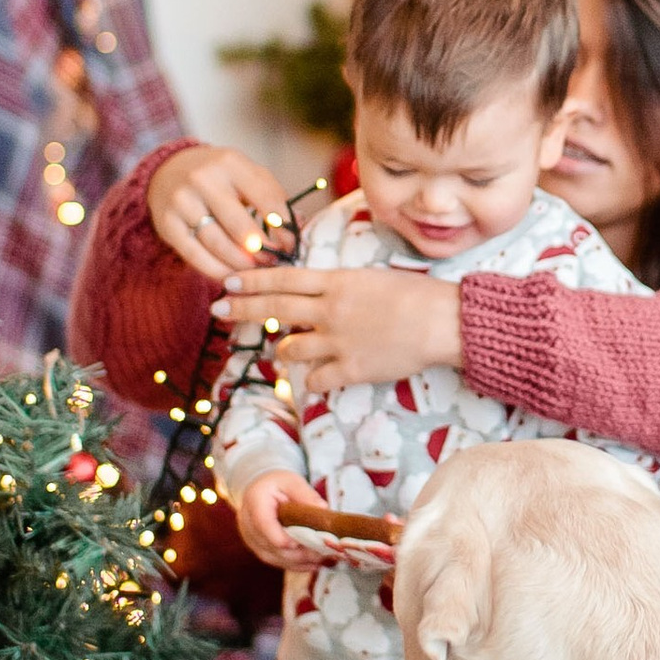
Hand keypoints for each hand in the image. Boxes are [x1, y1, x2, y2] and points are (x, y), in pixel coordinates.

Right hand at [147, 141, 296, 277]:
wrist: (169, 171)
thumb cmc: (220, 177)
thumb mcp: (246, 174)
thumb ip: (272, 197)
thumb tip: (300, 227)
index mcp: (232, 163)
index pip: (267, 200)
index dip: (284, 229)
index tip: (292, 247)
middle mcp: (204, 180)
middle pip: (242, 227)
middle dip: (263, 252)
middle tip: (275, 264)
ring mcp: (182, 202)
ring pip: (219, 245)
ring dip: (242, 265)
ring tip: (256, 273)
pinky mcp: (168, 224)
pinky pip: (196, 256)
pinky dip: (217, 271)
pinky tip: (231, 277)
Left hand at [221, 263, 463, 392]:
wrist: (441, 321)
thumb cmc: (415, 295)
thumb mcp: (371, 279)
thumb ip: (340, 286)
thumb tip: (317, 291)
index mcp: (337, 282)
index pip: (283, 278)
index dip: (251, 280)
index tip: (227, 281)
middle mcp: (330, 310)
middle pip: (274, 308)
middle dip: (241, 309)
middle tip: (218, 310)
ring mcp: (338, 341)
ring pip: (290, 348)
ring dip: (284, 351)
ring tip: (286, 352)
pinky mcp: (352, 369)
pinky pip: (317, 380)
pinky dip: (315, 380)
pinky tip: (318, 378)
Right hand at [232, 470, 322, 570]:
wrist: (260, 490)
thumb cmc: (277, 484)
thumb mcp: (292, 481)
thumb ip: (306, 495)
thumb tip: (323, 510)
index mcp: (254, 501)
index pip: (263, 523)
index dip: (280, 537)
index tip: (299, 543)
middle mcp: (247, 522)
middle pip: (271, 545)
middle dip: (297, 552)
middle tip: (321, 553)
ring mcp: (250, 538)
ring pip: (273, 557)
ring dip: (298, 561)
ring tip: (321, 559)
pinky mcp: (258, 548)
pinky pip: (275, 561)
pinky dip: (294, 565)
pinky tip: (312, 564)